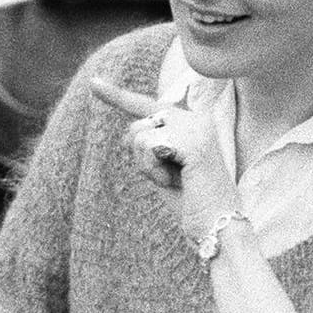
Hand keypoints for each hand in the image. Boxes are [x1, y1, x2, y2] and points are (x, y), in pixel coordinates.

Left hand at [89, 78, 239, 242]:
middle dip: (142, 156)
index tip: (94, 84)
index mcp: (193, 123)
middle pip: (139, 123)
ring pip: (139, 134)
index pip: (149, 106)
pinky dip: (153, 170)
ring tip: (176, 181)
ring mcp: (196, 127)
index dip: (118, 96)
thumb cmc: (192, 205)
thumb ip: (149, 147)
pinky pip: (148, 146)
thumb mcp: (163, 171)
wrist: (219, 228)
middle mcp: (197, 119)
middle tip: (171, 178)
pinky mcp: (193, 141)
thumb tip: (129, 133)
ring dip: (148, 166)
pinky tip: (177, 181)